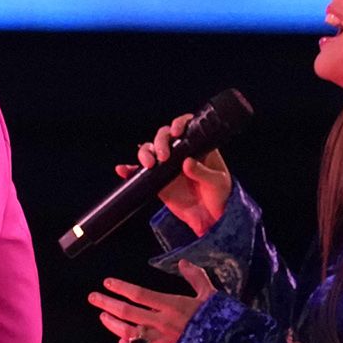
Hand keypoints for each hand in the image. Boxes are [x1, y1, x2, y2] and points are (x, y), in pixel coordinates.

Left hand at [89, 261, 216, 342]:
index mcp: (172, 305)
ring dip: (113, 324)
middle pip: (127, 311)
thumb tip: (184, 262)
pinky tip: (121, 342)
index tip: (107, 283)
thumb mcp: (211, 295)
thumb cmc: (220, 321)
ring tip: (103, 316)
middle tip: (93, 297)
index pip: (139, 294)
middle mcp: (162, 323)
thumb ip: (196, 278)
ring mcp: (160, 342)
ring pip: (128, 332)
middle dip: (107, 303)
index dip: (121, 288)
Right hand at [114, 113, 232, 236]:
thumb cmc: (219, 196)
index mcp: (198, 147)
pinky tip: (123, 170)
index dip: (179, 124)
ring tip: (148, 164)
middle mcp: (180, 152)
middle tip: (163, 157)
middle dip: (159, 142)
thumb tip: (187, 162)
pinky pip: (140, 172)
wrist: (209, 218)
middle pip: (163, 136)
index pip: (186, 127)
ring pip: (149, 150)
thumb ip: (203, 172)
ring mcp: (167, 165)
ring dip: (145, 153)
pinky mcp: (157, 180)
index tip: (176, 132)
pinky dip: (130, 170)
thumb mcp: (217, 183)